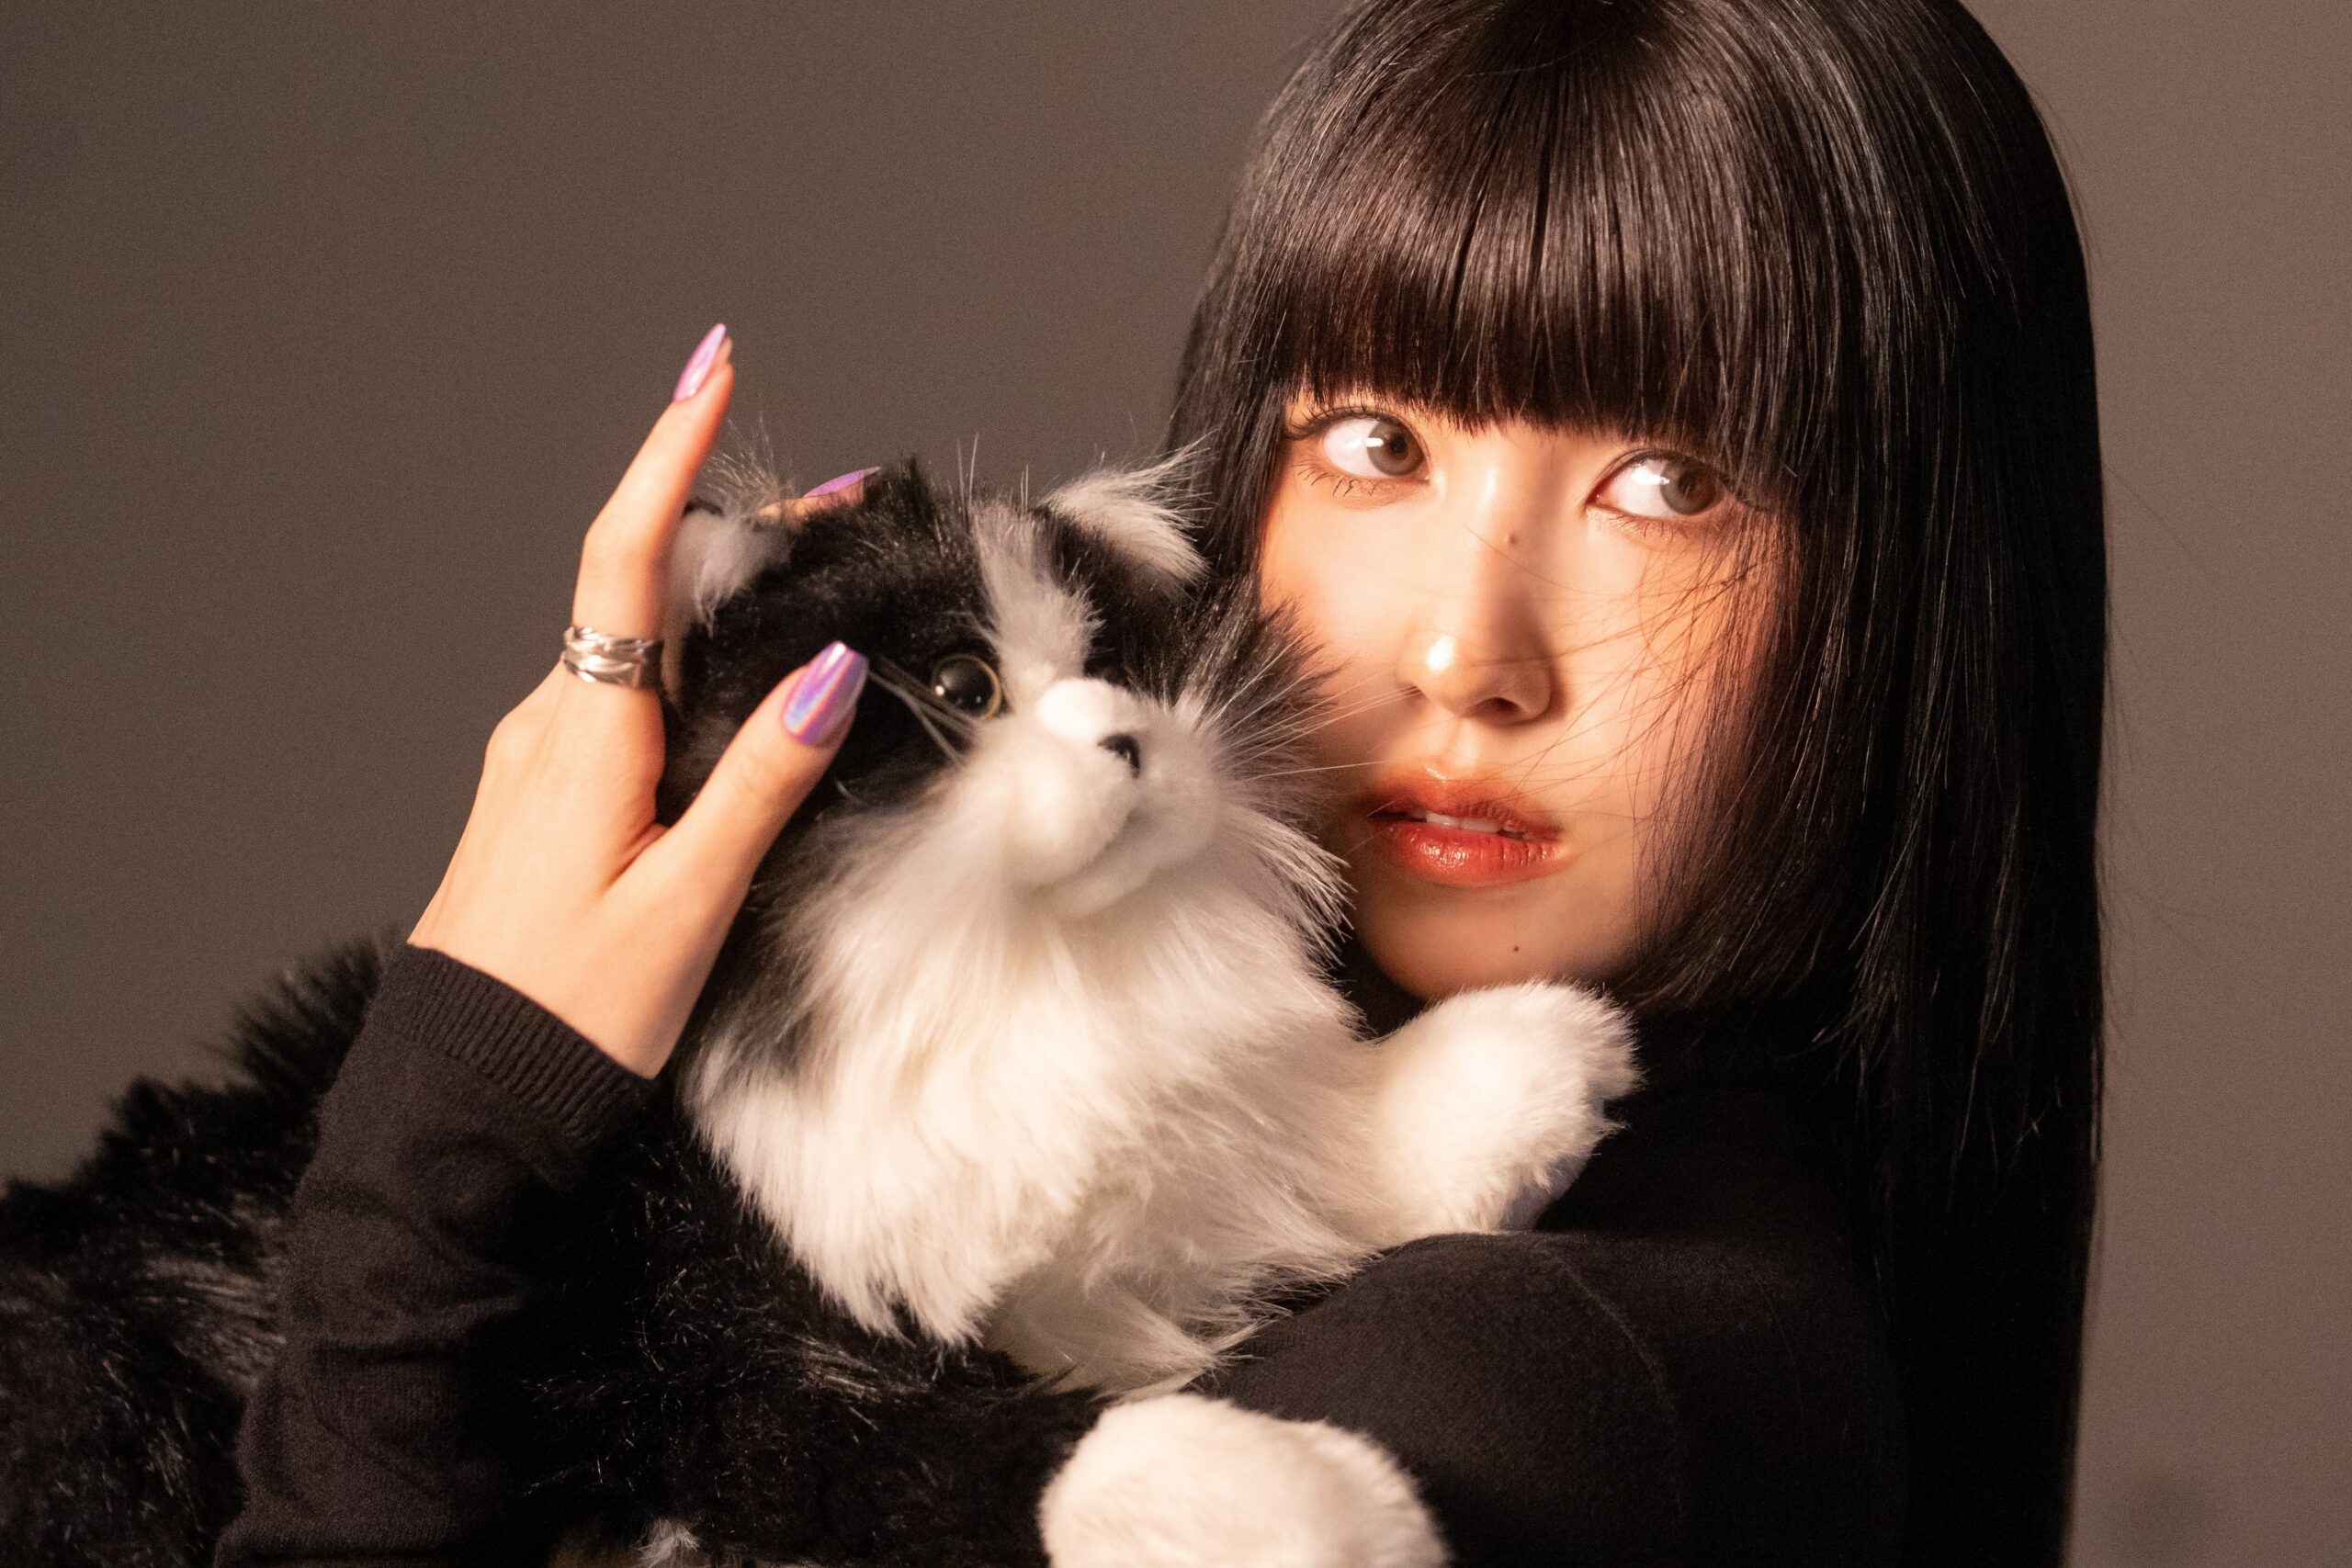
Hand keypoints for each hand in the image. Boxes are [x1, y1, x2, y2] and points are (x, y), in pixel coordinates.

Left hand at [408, 325, 869, 1077]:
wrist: (462, 1095)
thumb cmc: (572, 1009)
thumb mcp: (688, 897)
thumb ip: (759, 778)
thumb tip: (825, 669)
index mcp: (584, 734)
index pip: (626, 555)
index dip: (670, 451)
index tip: (710, 365)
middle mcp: (551, 725)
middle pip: (649, 588)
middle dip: (745, 533)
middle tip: (849, 507)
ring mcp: (540, 760)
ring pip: (639, 645)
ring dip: (725, 606)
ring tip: (822, 593)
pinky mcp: (544, 798)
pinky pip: (623, 699)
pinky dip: (692, 669)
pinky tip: (747, 696)